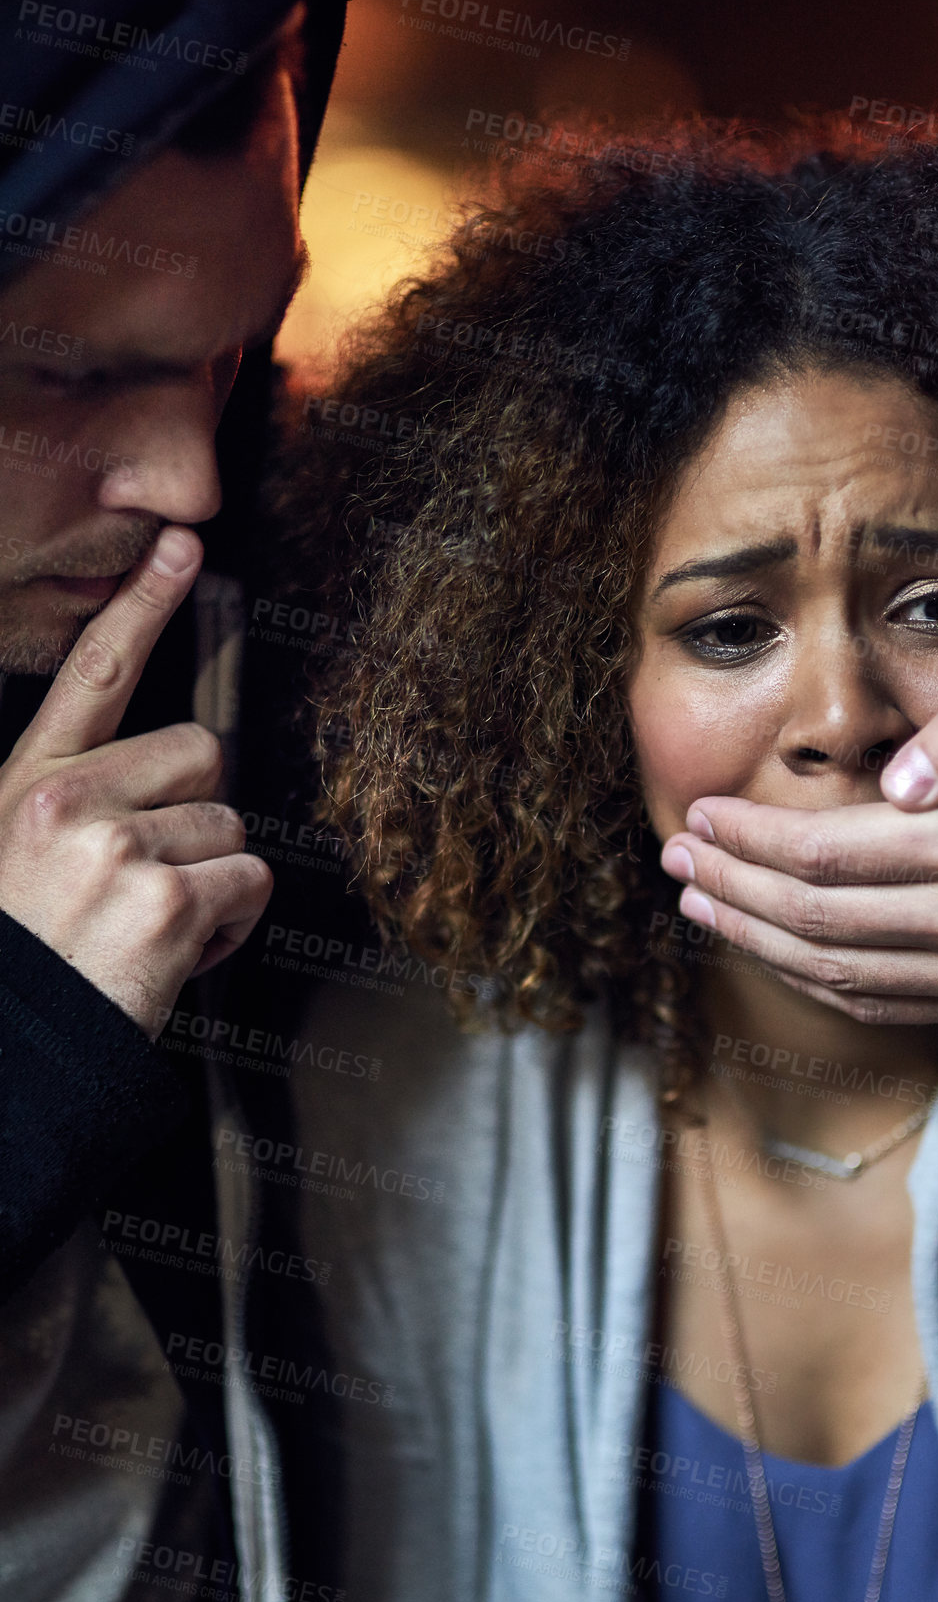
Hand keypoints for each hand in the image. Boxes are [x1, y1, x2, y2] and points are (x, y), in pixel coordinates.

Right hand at [0, 528, 272, 1036]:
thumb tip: (174, 773)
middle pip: (204, 754)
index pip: (94, 675)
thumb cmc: (28, 959)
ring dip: (212, 882)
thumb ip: (80, 801)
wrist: (14, 1054)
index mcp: (30, 785)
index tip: (181, 547)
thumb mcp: (19, 856)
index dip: (142, 605)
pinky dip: (229, 925)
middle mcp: (68, 803)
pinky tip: (170, 956)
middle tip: (148, 880)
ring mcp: (116, 848)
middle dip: (198, 815)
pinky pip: (249, 882)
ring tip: (146, 929)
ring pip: (232, 826)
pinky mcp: (164, 901)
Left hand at [659, 675, 937, 1022]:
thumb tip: (899, 780)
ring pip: (835, 971)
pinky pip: (879, 1004)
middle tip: (677, 861)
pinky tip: (768, 951)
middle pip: (813, 917)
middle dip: (730, 888)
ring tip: (699, 906)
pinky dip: (810, 982)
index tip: (699, 818)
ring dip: (754, 941)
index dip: (748, 840)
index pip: (823, 852)